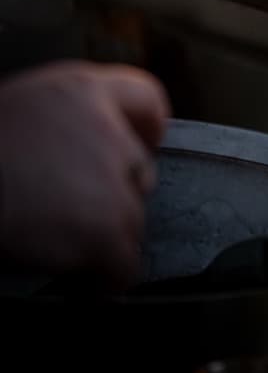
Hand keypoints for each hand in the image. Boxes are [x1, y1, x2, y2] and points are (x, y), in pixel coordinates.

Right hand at [0, 60, 170, 289]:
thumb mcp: (18, 113)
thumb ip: (57, 123)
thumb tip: (69, 157)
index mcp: (79, 89)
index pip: (144, 98)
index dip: (144, 129)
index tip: (144, 147)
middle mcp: (105, 126)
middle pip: (139, 170)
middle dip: (115, 196)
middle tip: (76, 214)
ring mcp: (111, 178)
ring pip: (132, 221)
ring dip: (104, 240)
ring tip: (62, 249)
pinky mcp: (106, 228)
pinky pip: (123, 266)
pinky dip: (104, 280)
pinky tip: (80, 282)